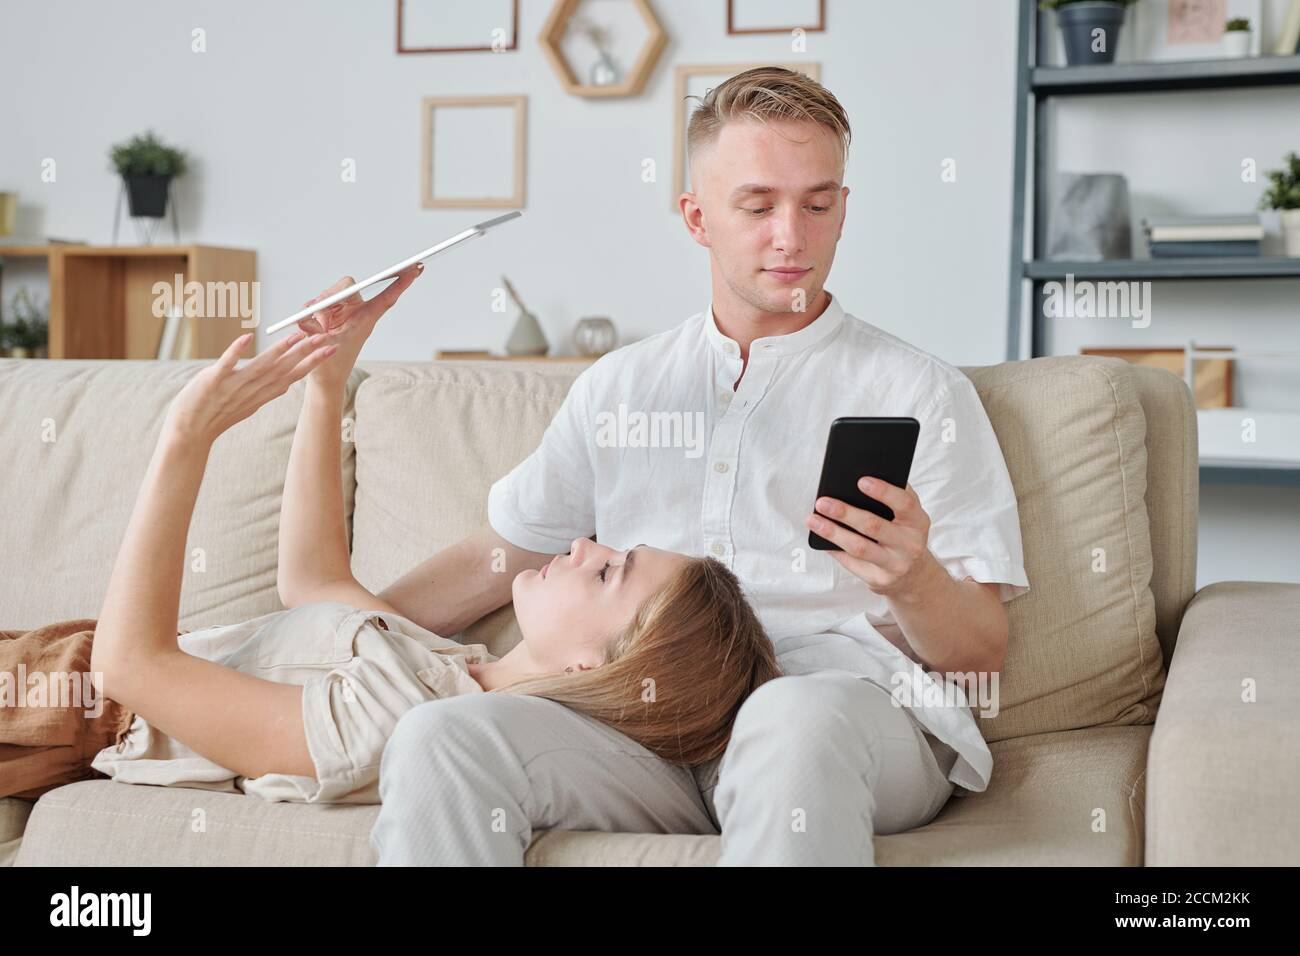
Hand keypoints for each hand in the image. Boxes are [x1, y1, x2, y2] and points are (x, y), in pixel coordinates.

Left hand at [164, 330, 338, 444]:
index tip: (331, 349)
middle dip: (306, 353)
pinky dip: (237, 351)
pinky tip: (247, 337)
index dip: (313, 362)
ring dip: (279, 351)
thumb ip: (267, 391)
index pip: (293, 375)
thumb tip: (285, 384)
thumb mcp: (249, 405)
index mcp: (262, 394)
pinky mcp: (213, 381)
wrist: (190, 432)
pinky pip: (226, 364)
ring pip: (261, 366)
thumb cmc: (217, 416)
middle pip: (284, 369)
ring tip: (296, 336)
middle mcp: (253, 390)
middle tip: (326, 338)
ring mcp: (233, 386)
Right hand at [295, 262, 423, 390]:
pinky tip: (309, 322)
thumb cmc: (332, 365)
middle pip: (348, 286)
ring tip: (318, 326)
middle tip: (321, 307)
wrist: (325, 378)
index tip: (416, 269)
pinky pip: (318, 302)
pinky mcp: (327, 313)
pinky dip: (311, 310)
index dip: (401, 283)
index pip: (387, 297)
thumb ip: (315, 331)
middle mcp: (355, 311)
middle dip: (332, 294)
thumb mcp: (325, 348)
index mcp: (365, 319)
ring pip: (331, 294)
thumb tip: (307, 316)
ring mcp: (341, 311)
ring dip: (320, 305)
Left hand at [805, 478, 933, 598]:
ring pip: (859, 548)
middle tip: (822, 502)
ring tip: (813, 520)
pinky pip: (851, 563)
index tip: (860, 481)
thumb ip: (893, 497)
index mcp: (918, 522)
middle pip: (874, 526)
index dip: (884, 492)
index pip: (904, 504)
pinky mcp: (879, 580)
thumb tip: (857, 479)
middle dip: (845, 513)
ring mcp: (895, 565)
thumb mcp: (908, 516)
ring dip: (833, 533)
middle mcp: (910, 545)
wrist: (914, 576)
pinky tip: (820, 538)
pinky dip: (834, 549)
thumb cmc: (904, 535)